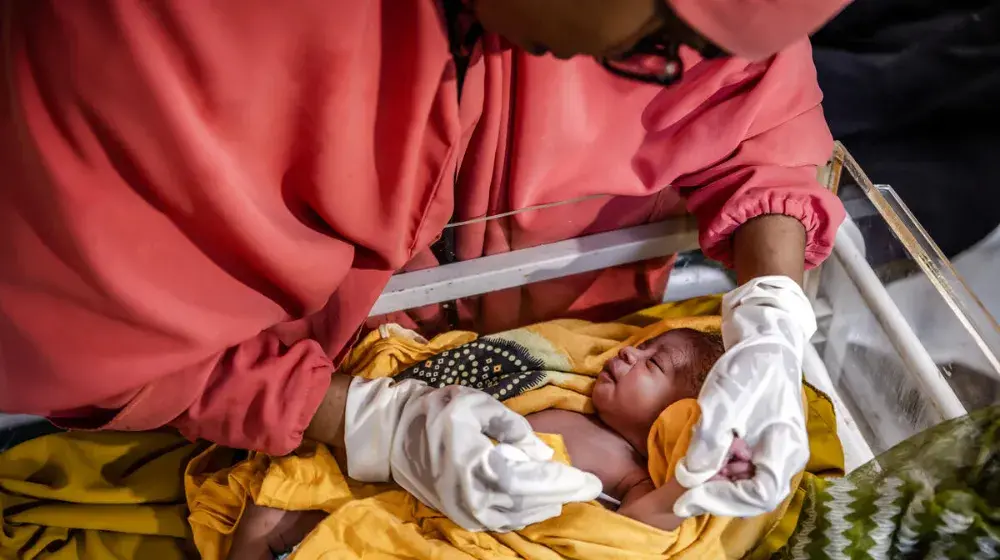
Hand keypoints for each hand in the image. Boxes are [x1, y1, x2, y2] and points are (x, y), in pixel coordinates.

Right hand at [344, 378, 601, 531]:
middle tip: (588, 488)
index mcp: (479, 467)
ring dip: (542, 507)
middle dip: (560, 496)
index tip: (591, 481)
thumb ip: (512, 427)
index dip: (564, 483)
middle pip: (528, 504)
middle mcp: (473, 496)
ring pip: (514, 517)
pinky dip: (520, 515)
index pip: (533, 481)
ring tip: (565, 494)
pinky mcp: (457, 513)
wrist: (390, 433)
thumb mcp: (477, 404)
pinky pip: (497, 521)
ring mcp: (464, 509)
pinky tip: (535, 505)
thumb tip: (541, 453)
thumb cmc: (435, 411)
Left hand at [673, 276, 813, 517]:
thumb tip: (688, 480)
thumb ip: (708, 444)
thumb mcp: (722, 406)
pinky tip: (698, 460)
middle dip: (715, 494)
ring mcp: (775, 452)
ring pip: (745, 483)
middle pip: (751, 494)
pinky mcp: (763, 444)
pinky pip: (742, 468)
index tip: (687, 497)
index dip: (721, 500)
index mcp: (785, 451)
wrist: (763, 342)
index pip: (757, 495)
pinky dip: (720, 468)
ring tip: (687, 473)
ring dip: (716, 482)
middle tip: (680, 489)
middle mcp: (785, 458)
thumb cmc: (748, 370)